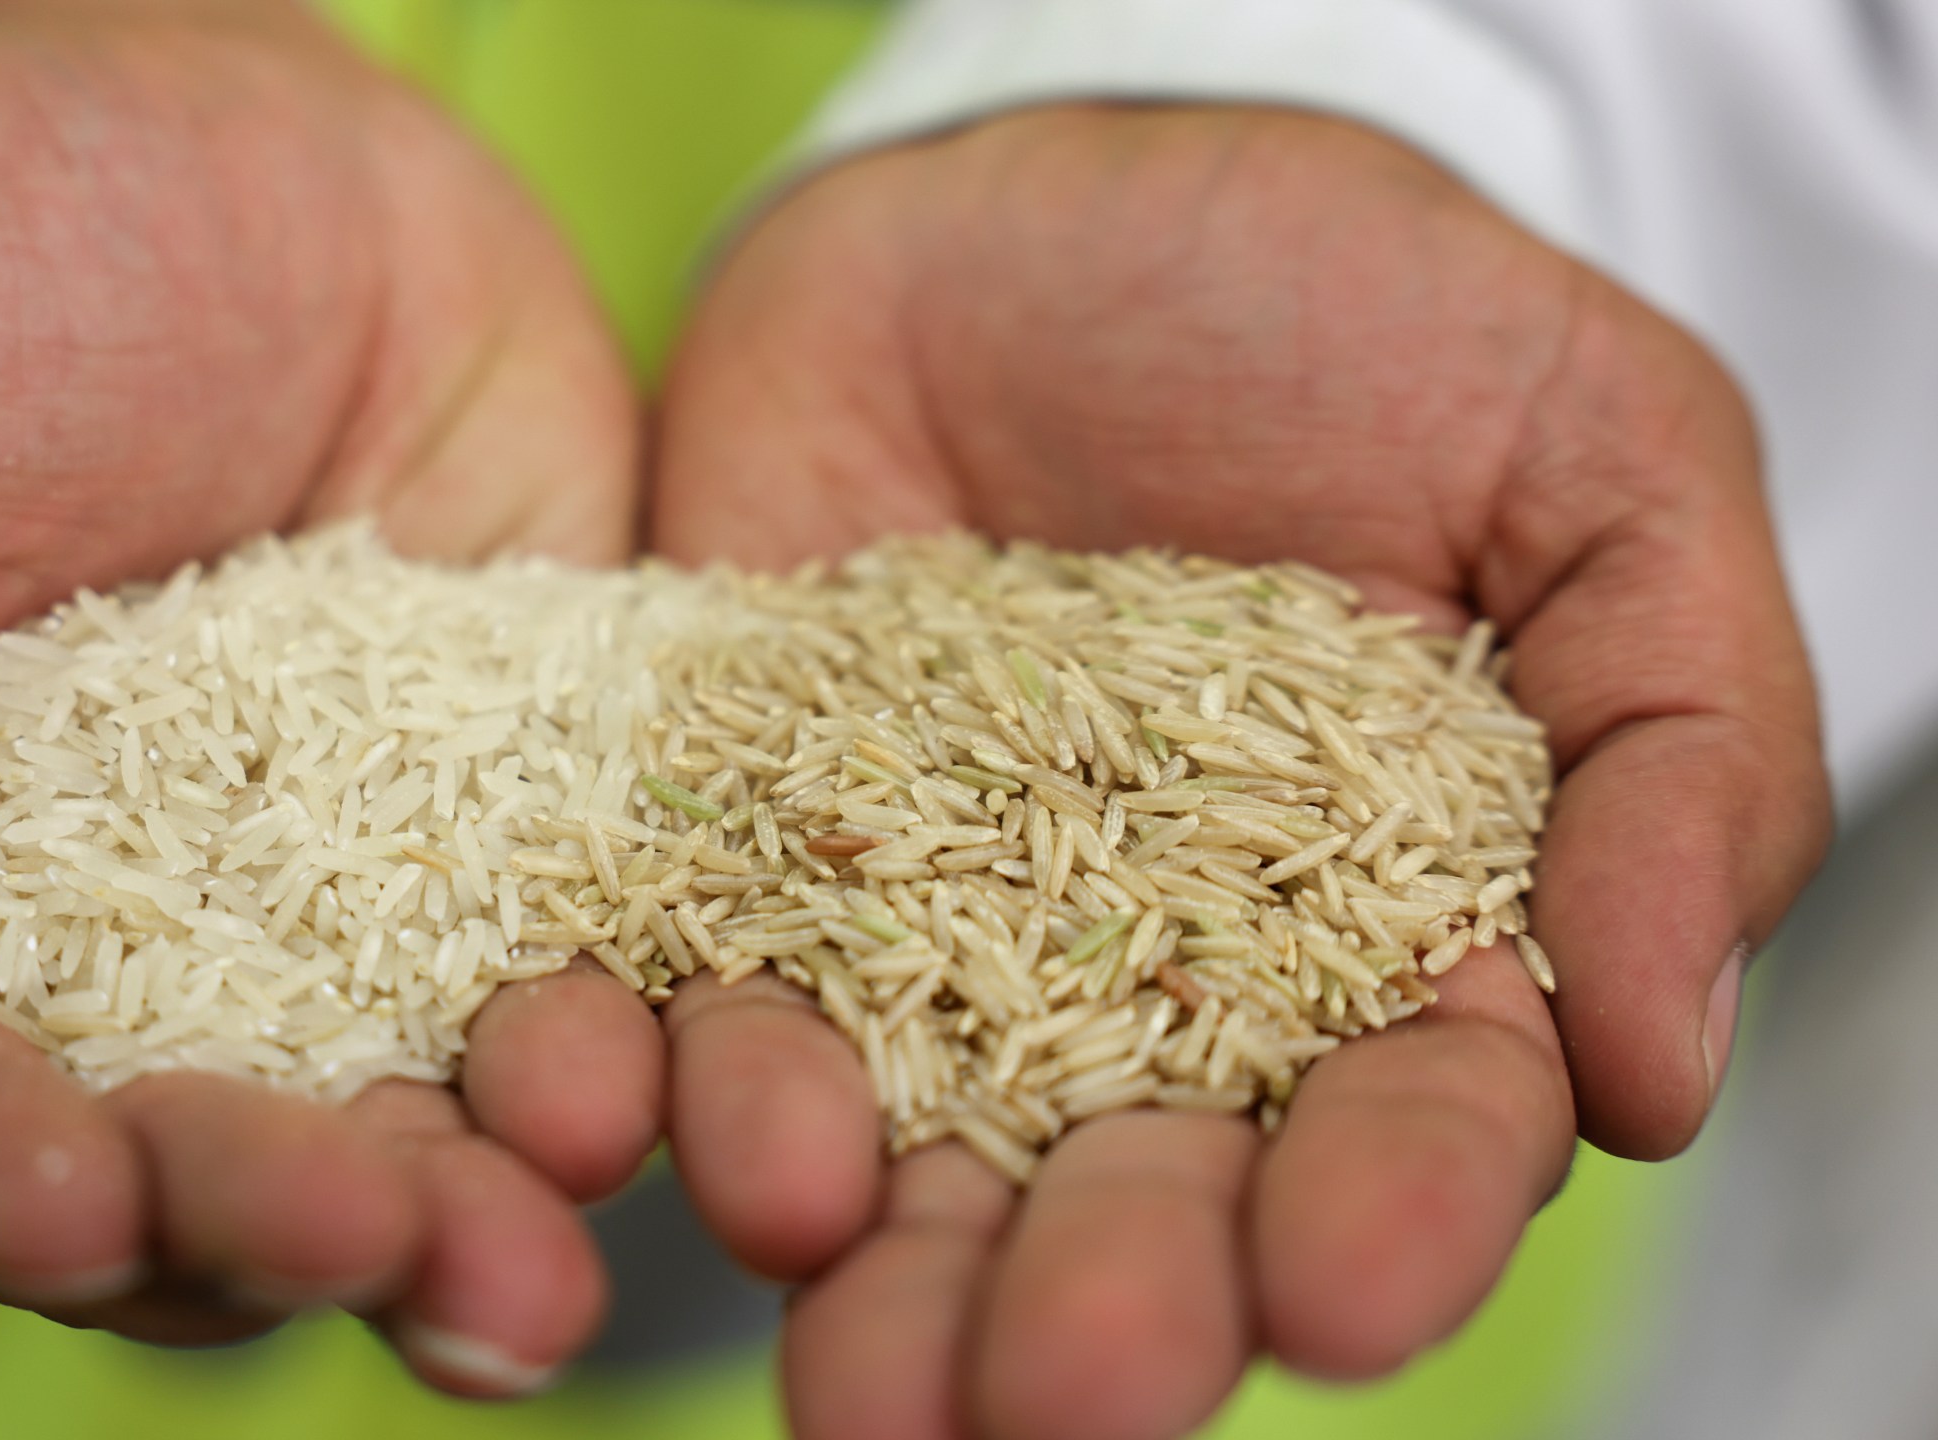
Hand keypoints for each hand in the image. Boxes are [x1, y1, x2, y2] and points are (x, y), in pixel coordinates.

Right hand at [0, 0, 656, 1383]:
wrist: (267, 124)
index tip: (75, 1189)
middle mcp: (116, 960)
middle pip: (169, 1174)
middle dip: (257, 1224)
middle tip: (365, 1227)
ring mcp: (339, 918)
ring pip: (385, 1134)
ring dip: (456, 1222)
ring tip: (537, 1262)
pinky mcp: (524, 846)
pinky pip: (575, 985)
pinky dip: (619, 1065)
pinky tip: (665, 1097)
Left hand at [652, 104, 1828, 1437]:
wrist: (1046, 186)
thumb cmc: (1352, 305)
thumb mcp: (1593, 460)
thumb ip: (1677, 744)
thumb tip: (1657, 1064)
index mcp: (1381, 940)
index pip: (1410, 1121)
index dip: (1386, 1213)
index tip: (1334, 1291)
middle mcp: (1144, 987)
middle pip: (1136, 1193)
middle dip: (1105, 1306)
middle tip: (1050, 1404)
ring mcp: (918, 931)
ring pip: (902, 1151)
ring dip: (871, 1274)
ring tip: (844, 1380)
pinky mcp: (727, 845)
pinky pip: (680, 977)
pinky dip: (647, 1064)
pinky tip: (615, 1124)